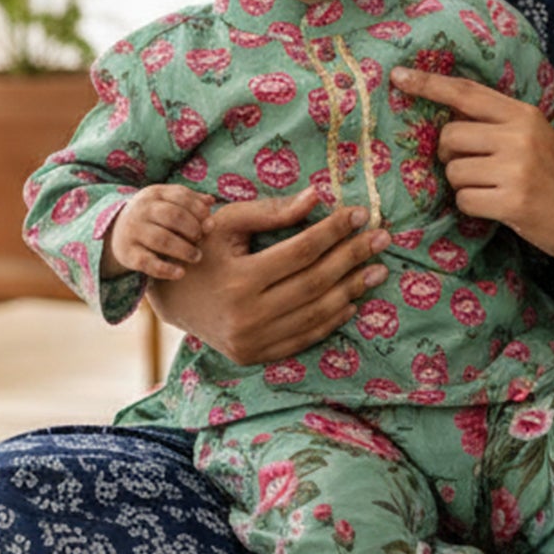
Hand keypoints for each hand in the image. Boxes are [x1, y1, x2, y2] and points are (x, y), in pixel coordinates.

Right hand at [105, 185, 212, 279]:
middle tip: (201, 239)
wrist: (117, 230)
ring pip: (162, 240)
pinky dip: (166, 269)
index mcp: (155, 193)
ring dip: (184, 250)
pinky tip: (181, 273)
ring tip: (196, 256)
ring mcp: (133, 231)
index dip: (199, 210)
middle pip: (173, 216)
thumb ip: (191, 203)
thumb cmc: (154, 216)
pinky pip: (148, 262)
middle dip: (193, 229)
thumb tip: (210, 202)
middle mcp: (141, 210)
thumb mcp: (168, 203)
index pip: (181, 196)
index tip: (210, 224)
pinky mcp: (127, 253)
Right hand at [145, 186, 391, 364]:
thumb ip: (271, 212)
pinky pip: (304, 338)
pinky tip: (352, 300)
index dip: (334, 232)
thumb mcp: (227, 223)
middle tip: (381, 239)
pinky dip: (331, 320)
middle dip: (353, 257)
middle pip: (315, 283)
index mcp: (238, 279)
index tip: (360, 214)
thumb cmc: (202, 251)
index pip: (301, 251)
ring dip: (352, 290)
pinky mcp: (255, 355)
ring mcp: (251, 340)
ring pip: (315, 313)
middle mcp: (246, 315)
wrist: (171, 299)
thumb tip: (316, 198)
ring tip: (377, 269)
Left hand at [390, 66, 553, 265]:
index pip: (467, 93)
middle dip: (451, 157)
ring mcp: (517, 168)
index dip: (429, 84)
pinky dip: (473, 208)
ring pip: (453, 172)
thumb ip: (498, 126)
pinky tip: (498, 208)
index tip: (398, 77)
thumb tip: (447, 122)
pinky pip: (464, 201)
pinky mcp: (513, 201)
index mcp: (524, 115)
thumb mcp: (536, 139)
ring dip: (464, 186)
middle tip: (475, 169)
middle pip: (449, 137)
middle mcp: (520, 135)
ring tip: (494, 190)